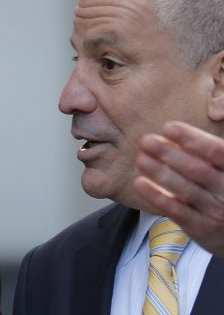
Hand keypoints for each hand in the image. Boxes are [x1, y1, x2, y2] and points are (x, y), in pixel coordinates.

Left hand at [134, 121, 223, 256]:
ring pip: (185, 189)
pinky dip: (156, 196)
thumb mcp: (222, 168)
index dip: (193, 139)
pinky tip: (139, 183)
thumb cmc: (223, 187)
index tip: (168, 127)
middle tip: (146, 140)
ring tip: (141, 159)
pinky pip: (175, 210)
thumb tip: (171, 129)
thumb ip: (208, 151)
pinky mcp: (201, 227)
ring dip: (160, 172)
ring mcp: (216, 211)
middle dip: (169, 153)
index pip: (216, 151)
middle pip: (197, 169)